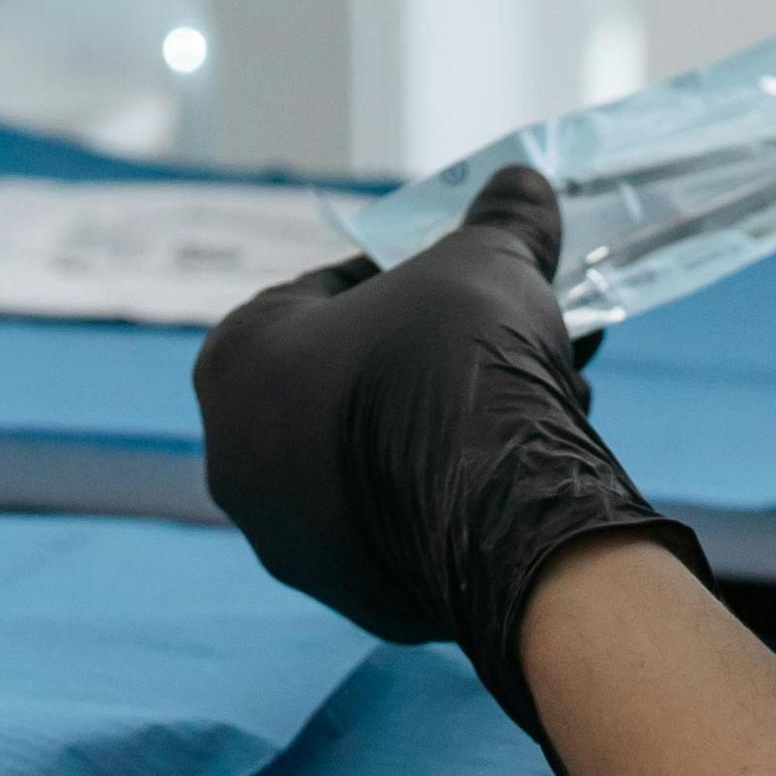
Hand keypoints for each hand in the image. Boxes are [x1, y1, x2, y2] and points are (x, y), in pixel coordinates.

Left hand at [195, 166, 703, 745]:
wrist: (495, 501)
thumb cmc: (456, 357)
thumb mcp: (484, 258)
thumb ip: (498, 219)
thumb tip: (522, 180)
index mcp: (234, 361)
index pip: (322, 295)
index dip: (406, 276)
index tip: (466, 279)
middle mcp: (239, 458)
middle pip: (354, 385)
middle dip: (437, 360)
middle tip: (512, 341)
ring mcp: (291, 540)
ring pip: (384, 461)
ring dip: (454, 429)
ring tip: (542, 402)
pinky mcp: (356, 596)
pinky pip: (410, 526)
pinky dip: (460, 495)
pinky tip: (527, 468)